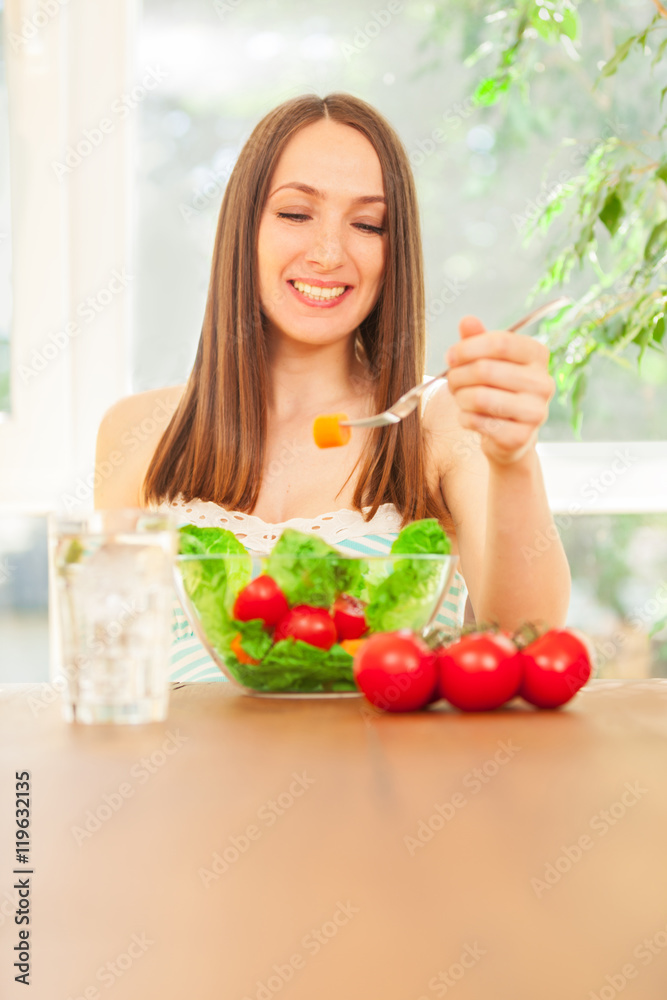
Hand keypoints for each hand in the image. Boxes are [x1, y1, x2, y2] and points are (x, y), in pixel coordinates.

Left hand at [445, 315, 554, 465]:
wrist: (510, 435)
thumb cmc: (497, 390)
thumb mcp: (488, 360)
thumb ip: (477, 340)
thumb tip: (467, 321)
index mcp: (537, 355)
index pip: (500, 342)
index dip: (468, 347)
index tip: (450, 356)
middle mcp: (543, 382)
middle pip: (485, 370)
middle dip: (458, 375)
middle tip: (451, 381)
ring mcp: (535, 412)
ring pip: (480, 397)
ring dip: (460, 398)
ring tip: (460, 398)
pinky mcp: (521, 437)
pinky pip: (478, 422)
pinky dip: (464, 418)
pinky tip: (469, 417)